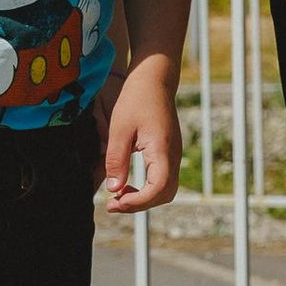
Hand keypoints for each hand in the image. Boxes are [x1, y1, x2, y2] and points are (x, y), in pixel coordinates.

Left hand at [102, 66, 182, 212]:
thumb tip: (114, 189)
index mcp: (162, 150)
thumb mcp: (119, 129)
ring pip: (165, 190)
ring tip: (118, 195)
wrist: (154, 80)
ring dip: (143, 198)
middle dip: (139, 205)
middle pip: (164, 195)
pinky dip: (146, 188)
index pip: (158, 189)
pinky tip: (127, 183)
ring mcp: (173, 155)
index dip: (137, 202)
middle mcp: (173, 156)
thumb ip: (116, 160)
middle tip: (112, 204)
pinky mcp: (168, 153)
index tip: (114, 201)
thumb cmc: (136, 99)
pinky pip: (162, 179)